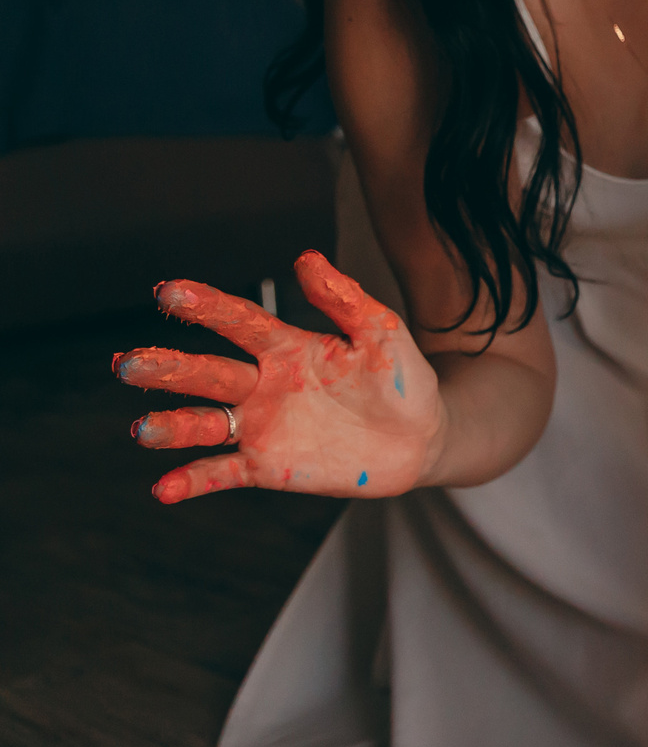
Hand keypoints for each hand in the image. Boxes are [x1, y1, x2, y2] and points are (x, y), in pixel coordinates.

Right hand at [118, 250, 439, 503]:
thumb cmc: (402, 380)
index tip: (168, 293)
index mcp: (288, 347)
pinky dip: (192, 480)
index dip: (206, 307)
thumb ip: (344, 299)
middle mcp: (264, 384)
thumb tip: (306, 258)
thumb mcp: (382, 333)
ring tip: (142, 430)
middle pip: (208, 373)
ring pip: (205, 423)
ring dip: (171, 426)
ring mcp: (262, 426)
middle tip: (127, 363)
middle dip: (167, 368)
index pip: (240, 322)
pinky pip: (222, 472)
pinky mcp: (267, 465)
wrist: (420, 439)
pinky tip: (164, 489)